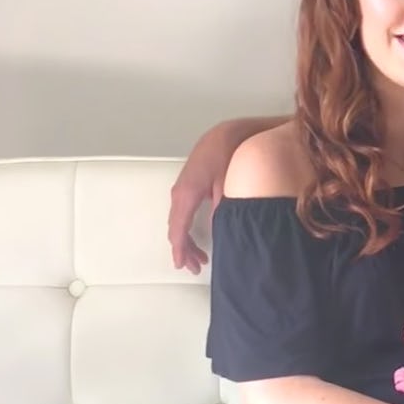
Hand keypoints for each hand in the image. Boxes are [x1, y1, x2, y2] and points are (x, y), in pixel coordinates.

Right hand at [168, 122, 240, 272]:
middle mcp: (179, 194)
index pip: (178, 230)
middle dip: (184, 250)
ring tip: (199, 258)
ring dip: (186, 241)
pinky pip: (181, 214)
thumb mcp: (228, 186)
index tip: (182, 265)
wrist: (225, 135)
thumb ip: (221, 210)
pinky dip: (186, 229)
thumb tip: (219, 232)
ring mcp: (181, 190)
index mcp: (186, 195)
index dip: (180, 250)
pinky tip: (197, 237)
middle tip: (195, 267)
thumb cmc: (226, 156)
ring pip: (178, 222)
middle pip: (175, 229)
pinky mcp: (187, 187)